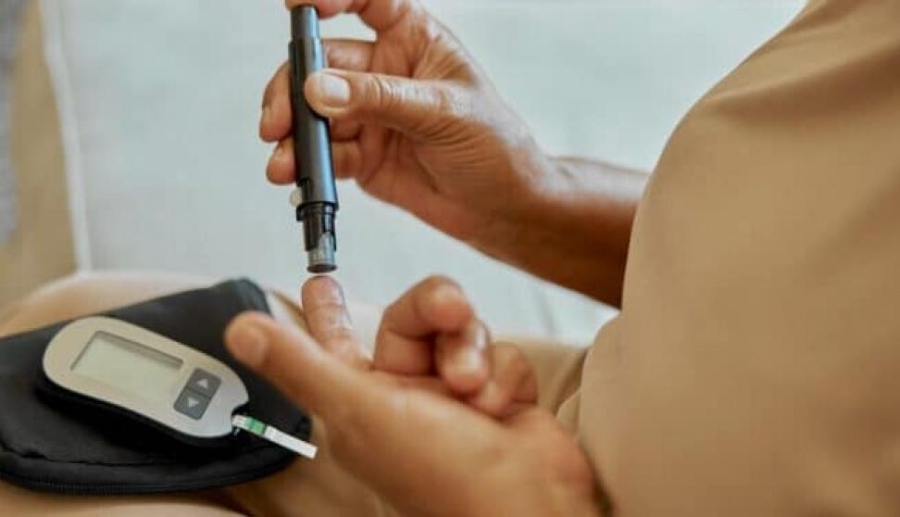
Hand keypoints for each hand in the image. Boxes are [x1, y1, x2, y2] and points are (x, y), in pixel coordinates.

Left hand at [225, 278, 599, 515]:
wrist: (531, 505)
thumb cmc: (444, 475)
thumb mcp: (361, 413)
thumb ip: (303, 366)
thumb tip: (238, 330)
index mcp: (364, 399)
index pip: (339, 340)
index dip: (329, 311)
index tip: (322, 279)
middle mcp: (408, 394)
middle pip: (416, 316)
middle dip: (437, 308)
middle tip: (452, 311)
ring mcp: (456, 394)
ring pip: (464, 330)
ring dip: (473, 352)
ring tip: (475, 390)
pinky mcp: (501, 394)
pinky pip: (503, 354)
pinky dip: (505, 376)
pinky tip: (501, 406)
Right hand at [262, 0, 554, 242]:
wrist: (504, 208)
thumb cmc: (495, 147)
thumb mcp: (444, 114)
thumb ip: (380, 99)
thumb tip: (319, 88)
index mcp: (414, 40)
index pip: (367, 1)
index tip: (296, 6)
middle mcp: (385, 71)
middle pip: (322, 64)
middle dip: (293, 90)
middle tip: (279, 118)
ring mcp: (370, 114)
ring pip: (314, 112)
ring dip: (293, 133)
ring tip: (284, 158)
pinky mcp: (361, 155)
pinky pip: (324, 153)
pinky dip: (306, 164)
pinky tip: (296, 175)